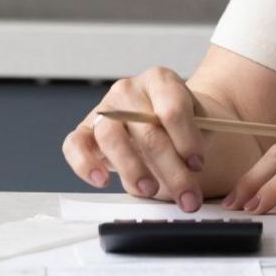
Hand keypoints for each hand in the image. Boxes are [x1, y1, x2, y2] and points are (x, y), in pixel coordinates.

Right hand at [62, 66, 206, 212]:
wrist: (168, 122)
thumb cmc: (186, 124)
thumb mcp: (201, 125)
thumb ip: (198, 140)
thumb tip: (191, 169)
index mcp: (160, 80)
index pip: (172, 109)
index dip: (186, 140)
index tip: (197, 164)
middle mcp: (129, 90)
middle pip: (146, 130)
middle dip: (170, 168)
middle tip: (185, 195)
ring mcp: (104, 108)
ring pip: (111, 137)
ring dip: (132, 168)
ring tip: (150, 189)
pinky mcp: (84, 130)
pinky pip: (75, 145)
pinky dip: (85, 164)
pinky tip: (103, 180)